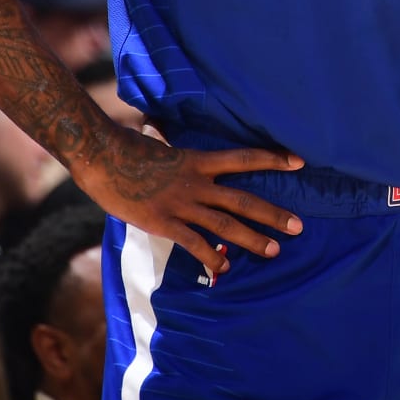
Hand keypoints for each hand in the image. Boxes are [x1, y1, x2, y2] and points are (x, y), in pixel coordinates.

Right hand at [69, 123, 304, 277]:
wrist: (101, 157)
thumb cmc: (126, 146)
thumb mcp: (160, 142)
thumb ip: (174, 145)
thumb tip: (166, 131)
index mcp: (197, 160)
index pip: (243, 158)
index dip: (272, 159)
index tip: (298, 161)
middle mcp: (196, 183)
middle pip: (243, 199)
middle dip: (272, 213)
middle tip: (299, 226)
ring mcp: (181, 204)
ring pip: (224, 225)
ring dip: (252, 239)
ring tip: (274, 251)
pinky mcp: (163, 222)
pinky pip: (193, 243)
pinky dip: (211, 257)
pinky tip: (224, 269)